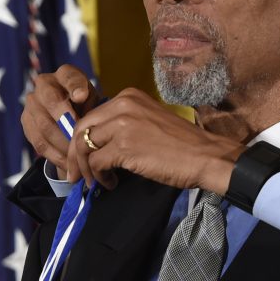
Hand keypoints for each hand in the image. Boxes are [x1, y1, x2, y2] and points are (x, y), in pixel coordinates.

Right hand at [21, 64, 101, 172]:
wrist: (71, 116)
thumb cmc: (88, 108)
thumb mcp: (95, 102)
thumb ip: (90, 102)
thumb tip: (79, 98)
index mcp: (65, 74)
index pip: (69, 76)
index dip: (74, 86)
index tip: (82, 96)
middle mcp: (44, 84)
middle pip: (51, 101)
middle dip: (66, 122)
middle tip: (81, 139)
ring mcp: (32, 103)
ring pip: (44, 125)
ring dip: (63, 144)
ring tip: (79, 157)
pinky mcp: (26, 122)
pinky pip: (39, 142)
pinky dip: (55, 155)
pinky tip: (68, 164)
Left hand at [66, 88, 244, 191]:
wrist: (205, 156)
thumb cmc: (183, 145)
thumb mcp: (149, 121)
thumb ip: (124, 124)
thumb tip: (99, 144)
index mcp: (128, 97)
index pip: (90, 116)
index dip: (80, 140)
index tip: (82, 158)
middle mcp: (123, 105)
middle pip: (81, 129)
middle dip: (74, 154)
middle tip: (77, 174)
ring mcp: (123, 125)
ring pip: (84, 146)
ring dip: (85, 168)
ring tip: (95, 181)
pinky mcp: (125, 147)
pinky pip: (96, 162)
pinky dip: (99, 176)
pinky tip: (110, 183)